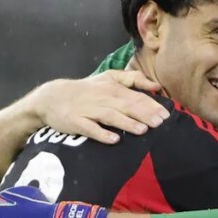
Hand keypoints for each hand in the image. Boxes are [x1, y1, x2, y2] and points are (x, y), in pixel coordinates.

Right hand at [27, 71, 169, 143]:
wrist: (52, 97)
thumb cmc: (86, 89)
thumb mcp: (108, 78)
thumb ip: (133, 79)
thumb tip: (156, 86)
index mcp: (112, 88)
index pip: (135, 96)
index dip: (151, 105)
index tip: (166, 114)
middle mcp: (102, 97)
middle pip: (126, 105)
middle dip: (143, 114)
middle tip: (160, 123)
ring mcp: (88, 110)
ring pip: (110, 116)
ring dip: (126, 123)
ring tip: (142, 130)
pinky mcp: (76, 122)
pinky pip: (90, 128)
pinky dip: (101, 133)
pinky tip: (114, 140)